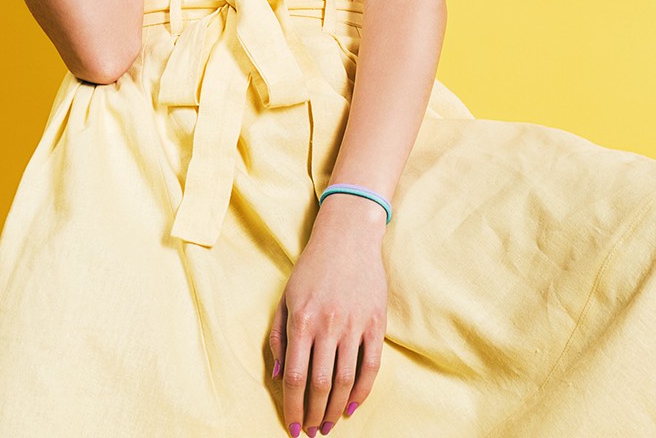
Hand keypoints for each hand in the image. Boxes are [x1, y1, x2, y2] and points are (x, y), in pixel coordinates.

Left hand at [271, 205, 386, 435]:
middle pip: (320, 385)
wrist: (348, 237)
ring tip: (329, 424)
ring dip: (336, 408)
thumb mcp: (285, 298)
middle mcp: (328, 325)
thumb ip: (279, 338)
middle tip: (312, 431)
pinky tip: (352, 406)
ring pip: (345, 380)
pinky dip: (362, 390)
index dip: (293, 407)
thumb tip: (279, 376)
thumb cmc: (312, 269)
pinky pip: (371, 365)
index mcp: (302, 320)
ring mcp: (355, 325)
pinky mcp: (376, 323)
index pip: (296, 377)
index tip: (293, 426)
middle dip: (314, 414)